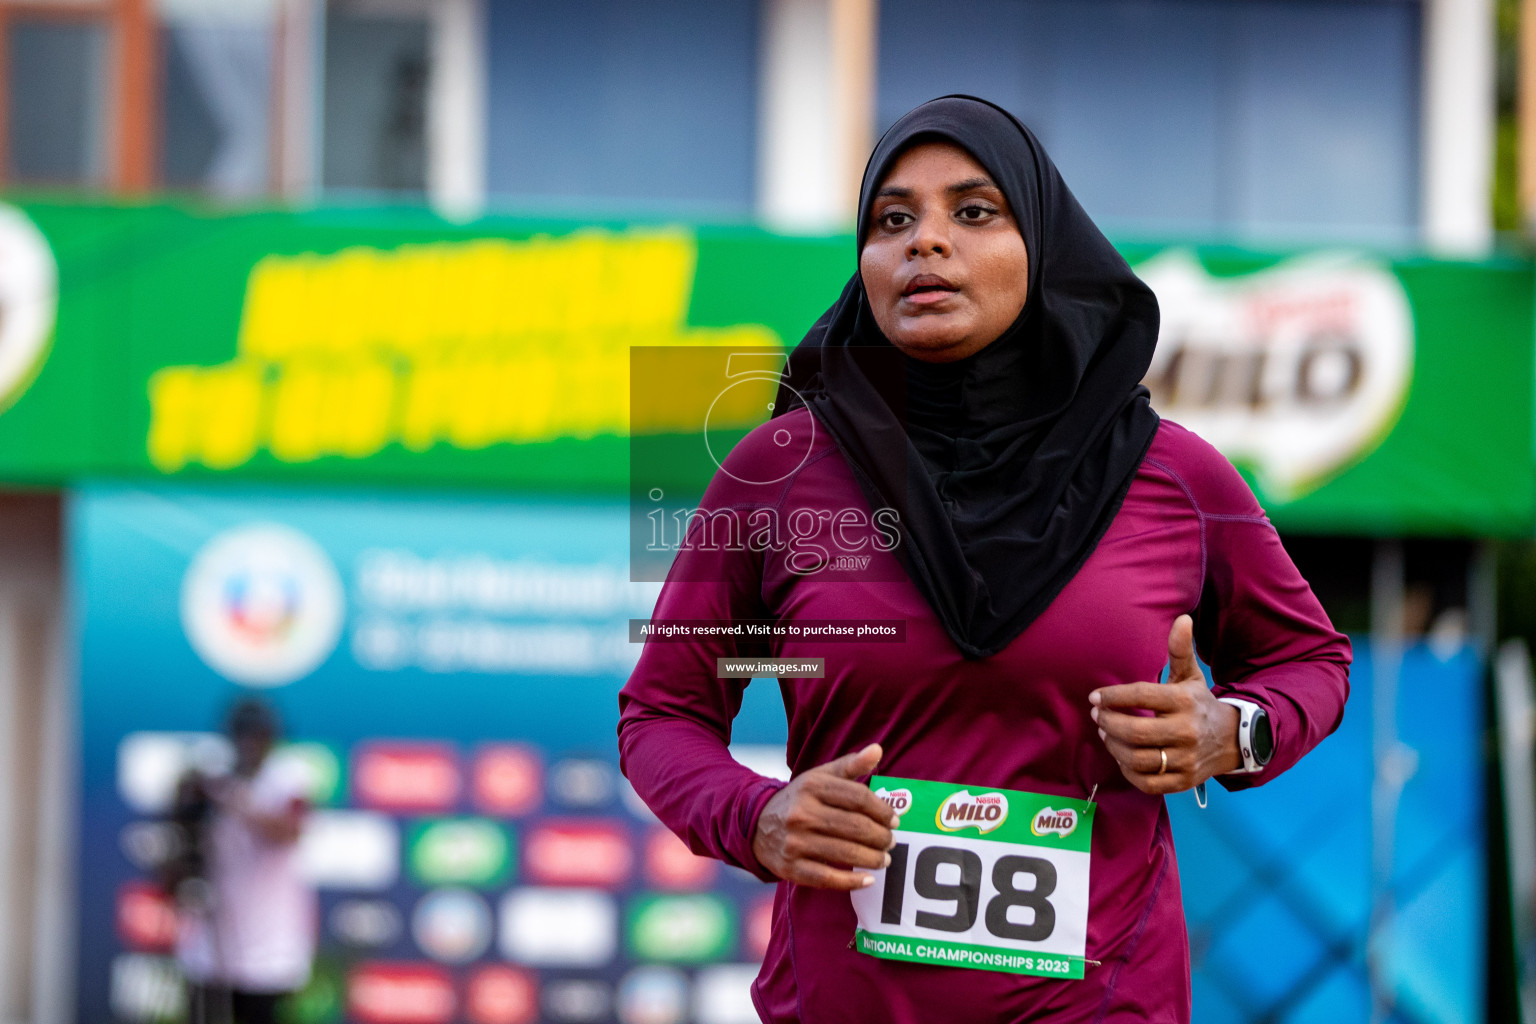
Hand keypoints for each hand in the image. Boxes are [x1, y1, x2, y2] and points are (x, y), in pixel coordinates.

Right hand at [751, 743, 897, 888]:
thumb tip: (878, 750)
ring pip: (845, 853)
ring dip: (872, 859)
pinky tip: (868, 880)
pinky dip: (852, 881)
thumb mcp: (820, 777)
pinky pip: (827, 878)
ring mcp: (795, 841)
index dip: (882, 810)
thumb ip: (850, 765)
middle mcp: (801, 813)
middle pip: (855, 827)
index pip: (859, 797)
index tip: (895, 820)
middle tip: (891, 842)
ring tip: (884, 859)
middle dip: (881, 837)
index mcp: (811, 786)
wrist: (757, 825)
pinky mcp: (791, 867)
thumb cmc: (799, 799)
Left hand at [1088, 614, 1240, 794]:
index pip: (1141, 695)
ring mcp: (1186, 759)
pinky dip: (1128, 771)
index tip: (1095, 697)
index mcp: (1185, 701)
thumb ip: (1180, 650)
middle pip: (1135, 732)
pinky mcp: (1183, 781)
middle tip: (1096, 717)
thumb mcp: (1191, 676)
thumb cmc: (1199, 704)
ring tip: (1105, 734)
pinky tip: (1121, 757)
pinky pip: (1147, 782)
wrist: (1231, 740)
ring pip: (1137, 758)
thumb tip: (1182, 618)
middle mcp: (1187, 731)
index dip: (1113, 696)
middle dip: (1108, 723)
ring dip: (1113, 747)